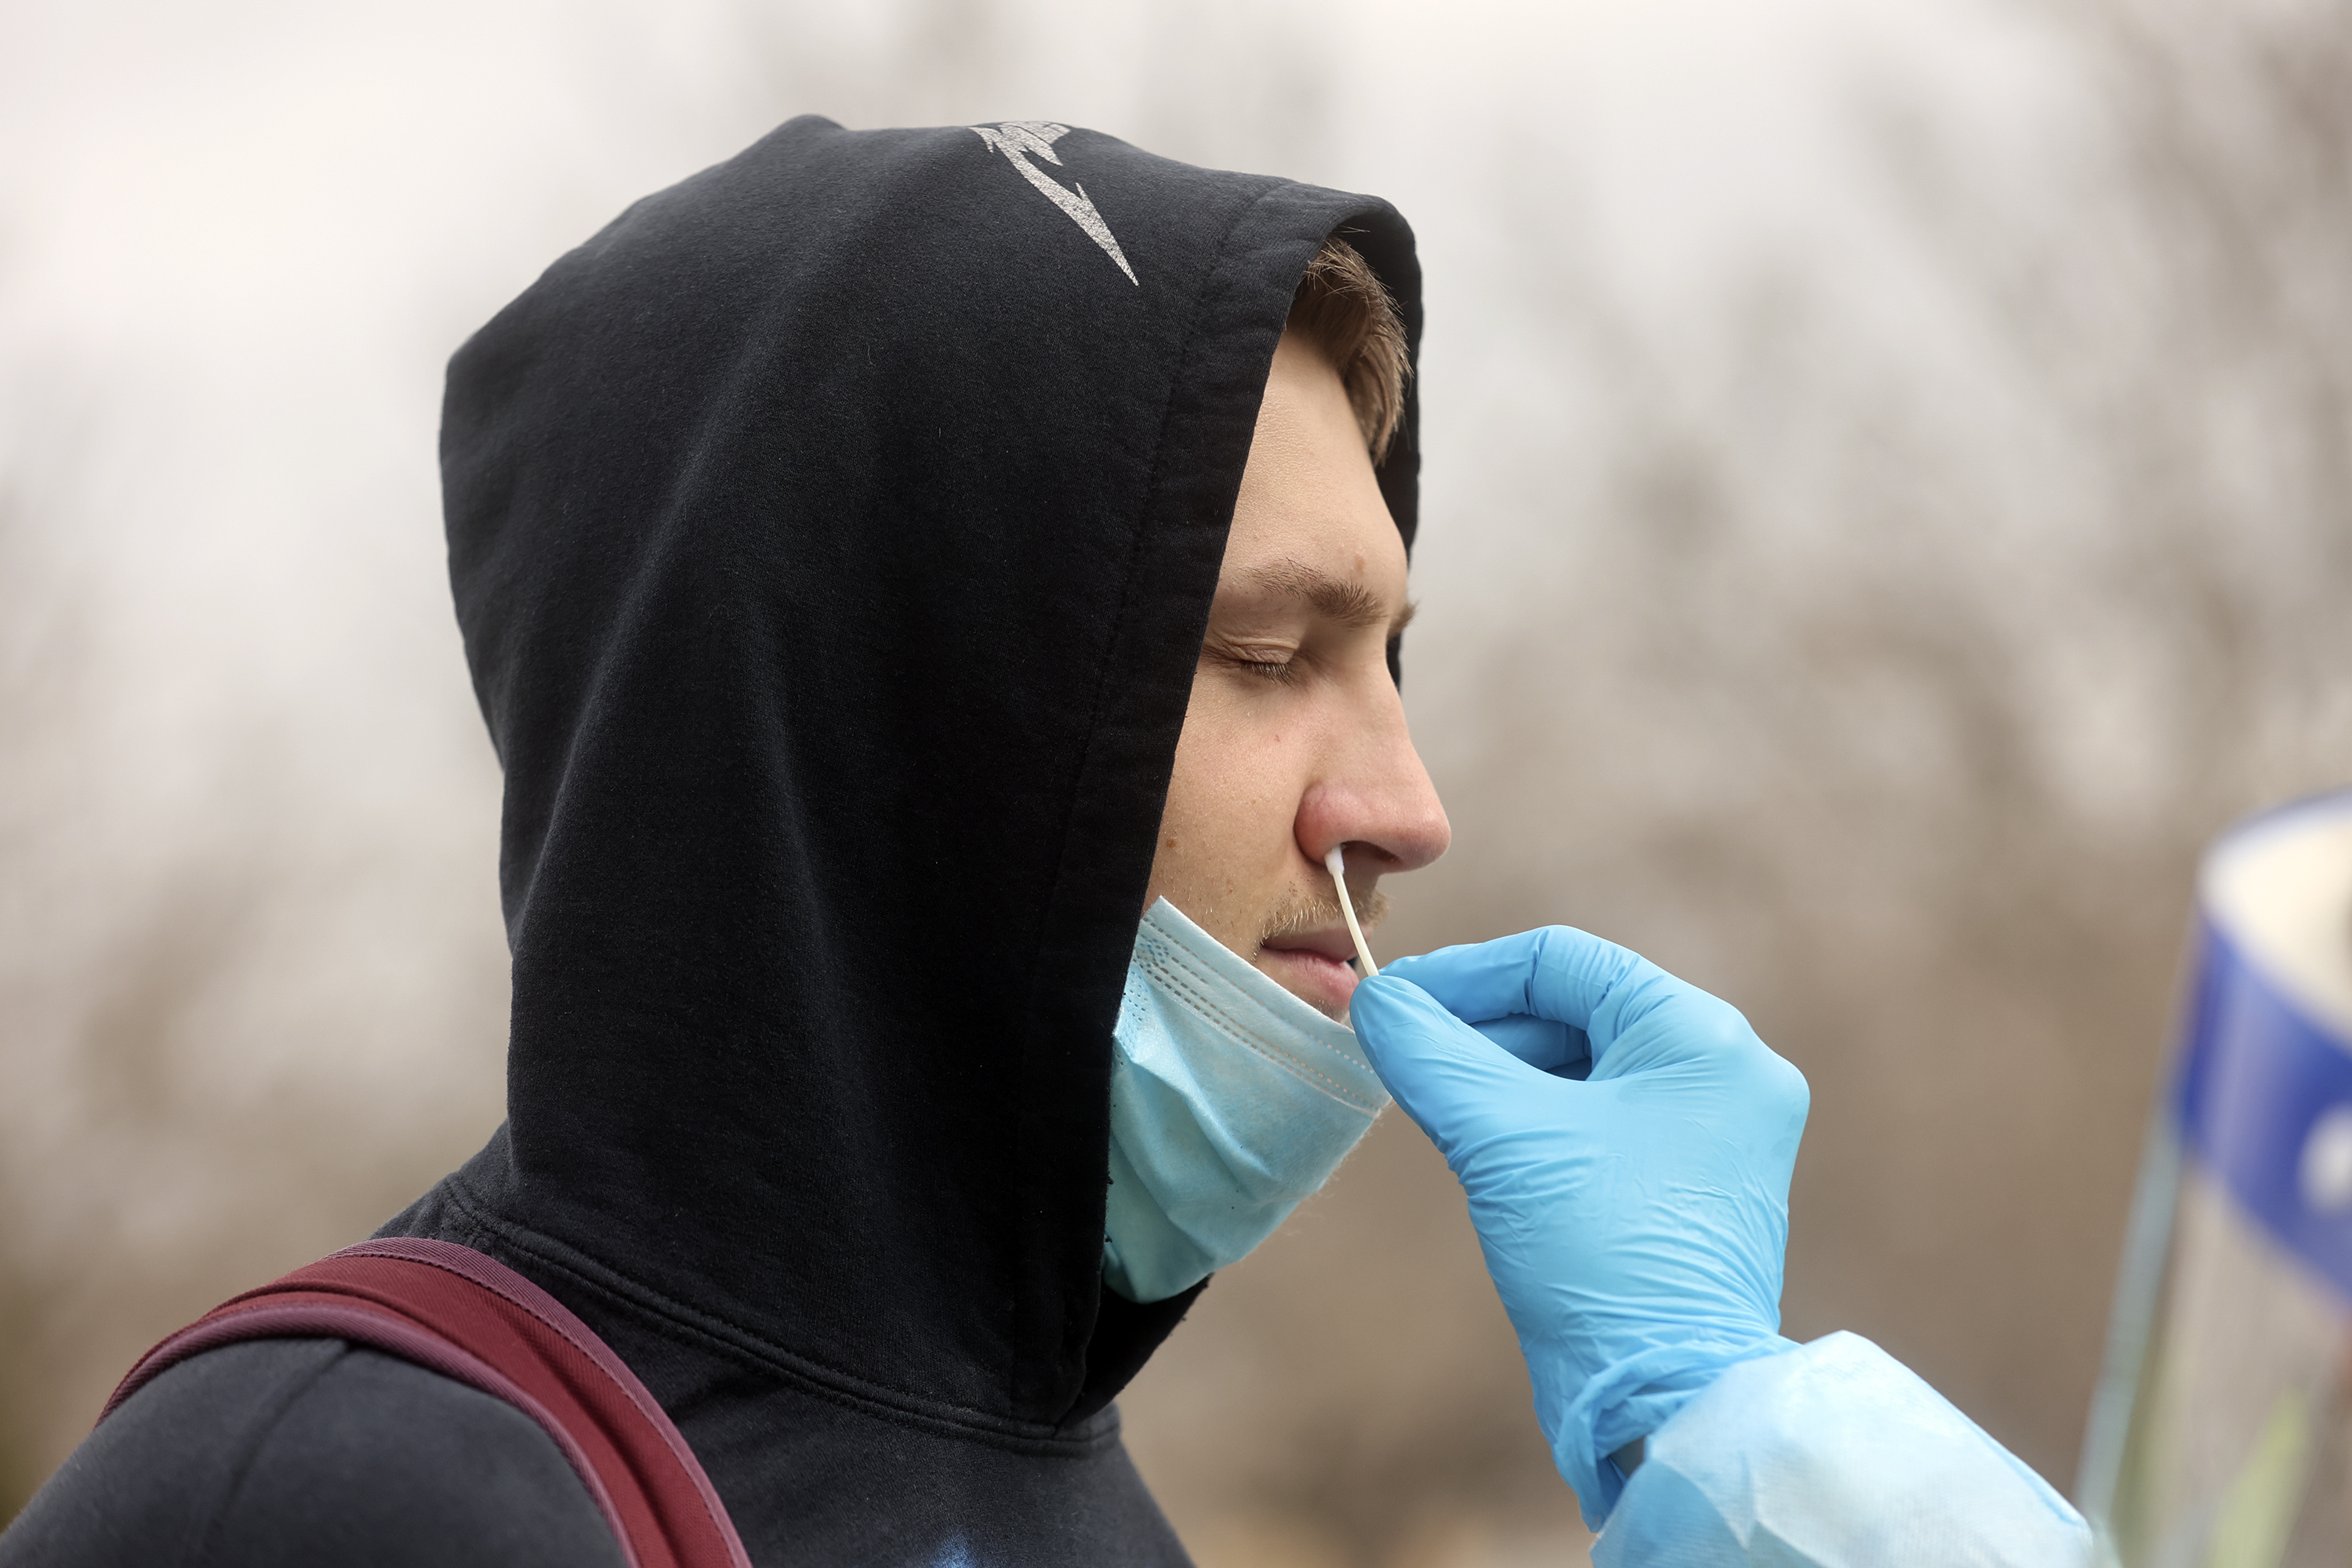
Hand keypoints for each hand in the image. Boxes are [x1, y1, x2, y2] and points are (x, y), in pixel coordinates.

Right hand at [1348, 927, 1808, 1523]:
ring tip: (1431, 1099)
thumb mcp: (1501, 1138)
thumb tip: (1375, 998)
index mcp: (1703, 1040)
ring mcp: (1715, 1134)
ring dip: (1500, 1075)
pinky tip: (1478, 1143)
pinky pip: (1599, 1120)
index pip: (1562, 961)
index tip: (1390, 1001)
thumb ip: (1431, 1052)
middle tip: (1402, 1053)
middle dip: (1479, 1028)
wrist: (1663, 1400)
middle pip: (1574, 1010)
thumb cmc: (1598, 1256)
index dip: (1465, 974)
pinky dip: (1533, 1119)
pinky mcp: (1690, 1186)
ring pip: (1582, 1067)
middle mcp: (1726, 1074)